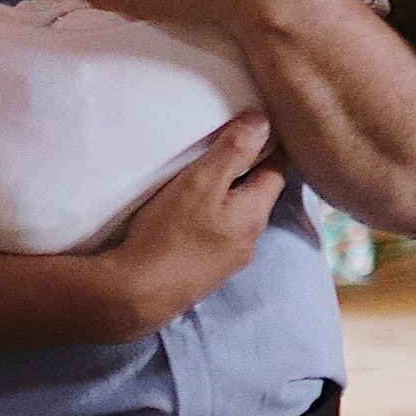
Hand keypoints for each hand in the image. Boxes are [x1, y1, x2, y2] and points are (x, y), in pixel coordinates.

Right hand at [97, 116, 281, 326]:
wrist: (138, 293)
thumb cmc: (171, 232)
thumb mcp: (203, 180)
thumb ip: (235, 150)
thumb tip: (263, 122)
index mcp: (255, 214)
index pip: (278, 171)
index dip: (271, 145)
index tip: (260, 126)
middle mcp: (249, 240)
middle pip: (257, 195)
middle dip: (248, 170)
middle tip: (230, 145)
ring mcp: (228, 261)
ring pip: (236, 218)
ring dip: (227, 197)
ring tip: (206, 177)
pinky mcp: (205, 273)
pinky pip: (216, 236)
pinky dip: (210, 219)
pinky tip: (190, 215)